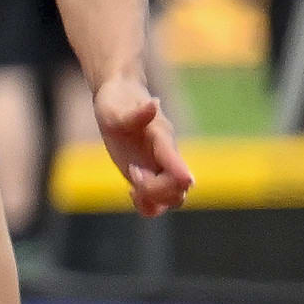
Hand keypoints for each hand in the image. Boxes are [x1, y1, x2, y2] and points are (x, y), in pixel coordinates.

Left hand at [94, 73, 192, 216]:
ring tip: (132, 189)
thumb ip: (135, 113)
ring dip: (154, 199)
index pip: (175, 158)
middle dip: (155, 189)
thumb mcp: (117, 109)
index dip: (180, 171)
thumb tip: (154, 104)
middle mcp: (166, 157)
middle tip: (133, 171)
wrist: (120, 98)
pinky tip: (132, 193)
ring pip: (173, 198)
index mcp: (161, 139)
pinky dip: (149, 205)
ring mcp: (159, 169)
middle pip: (178, 188)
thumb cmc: (118, 102)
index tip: (185, 180)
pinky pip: (159, 203)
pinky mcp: (149, 177)